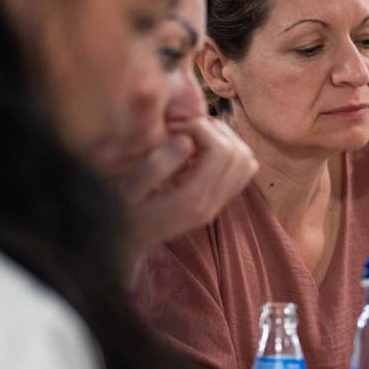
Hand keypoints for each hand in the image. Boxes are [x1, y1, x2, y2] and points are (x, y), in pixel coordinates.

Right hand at [117, 115, 257, 269]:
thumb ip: (154, 166)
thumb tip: (186, 141)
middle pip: (240, 154)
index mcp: (192, 198)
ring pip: (247, 162)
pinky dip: (229, 154)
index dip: (202, 128)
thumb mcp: (127, 189)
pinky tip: (200, 152)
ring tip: (194, 138)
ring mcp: (218, 204)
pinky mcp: (218, 202)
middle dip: (215, 131)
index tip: (175, 127)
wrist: (127, 241)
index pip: (222, 151)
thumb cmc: (120, 211)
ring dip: (225, 140)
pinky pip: (243, 173)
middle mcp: (212, 203)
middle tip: (185, 129)